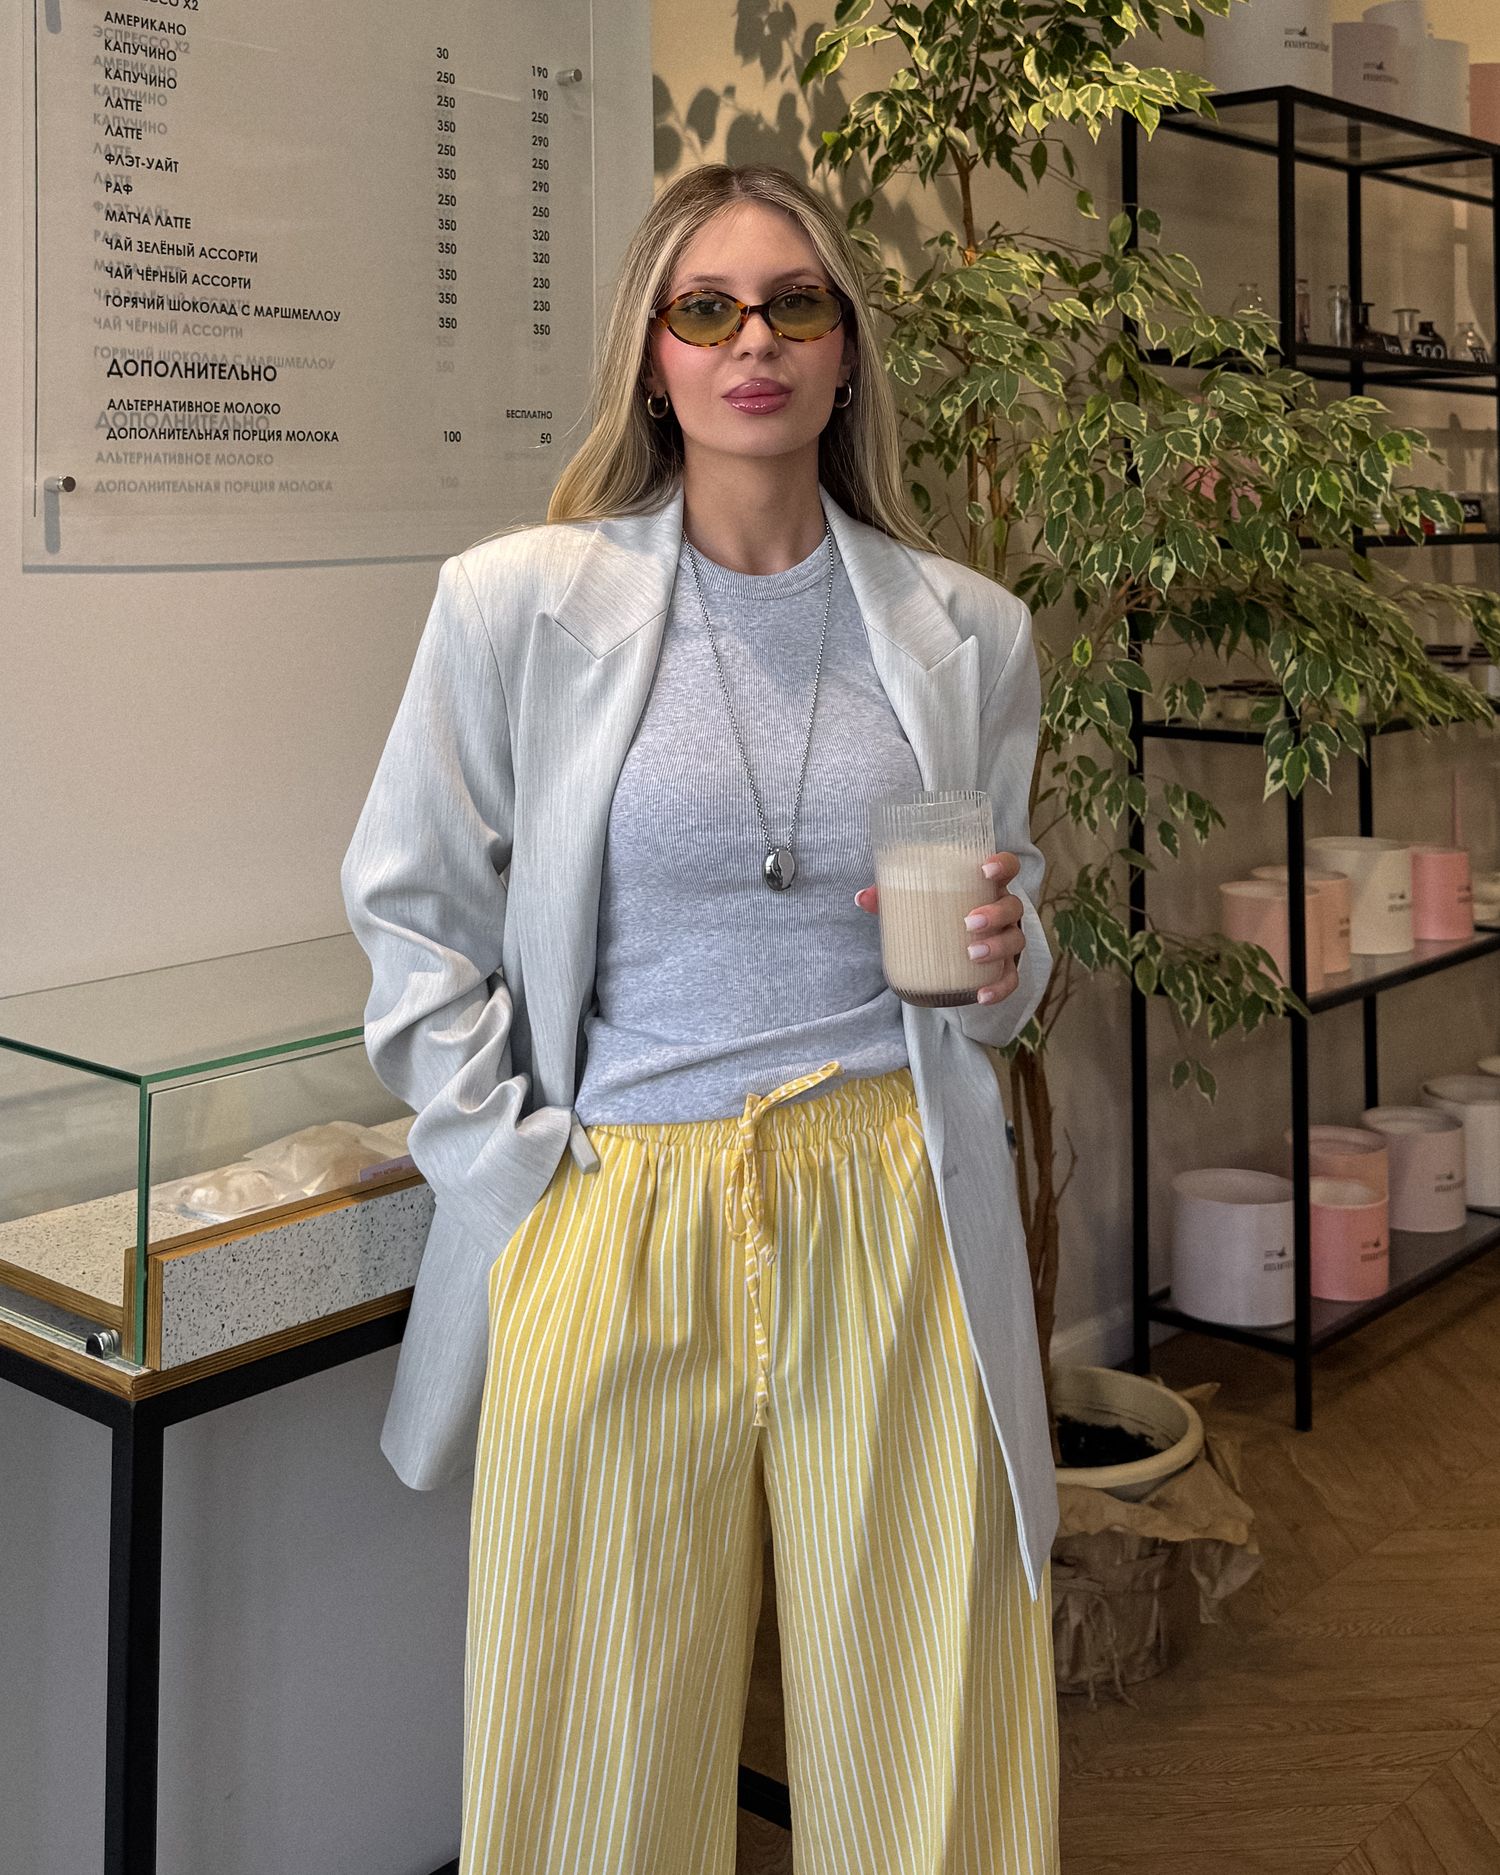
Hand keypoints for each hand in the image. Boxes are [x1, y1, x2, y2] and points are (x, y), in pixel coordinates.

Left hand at [854, 851, 1023, 1004]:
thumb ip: (891, 897)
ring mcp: (1007, 939)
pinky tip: (982, 995)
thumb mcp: (916, 902)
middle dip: (995, 914)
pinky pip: (1010, 979)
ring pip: (1015, 941)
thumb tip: (862, 897)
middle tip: (968, 923)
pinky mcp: (1004, 968)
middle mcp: (1003, 912)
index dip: (1003, 864)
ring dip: (997, 947)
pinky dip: (999, 988)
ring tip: (972, 954)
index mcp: (986, 887)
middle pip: (1013, 907)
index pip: (1007, 867)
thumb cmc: (937, 914)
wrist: (949, 948)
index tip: (984, 870)